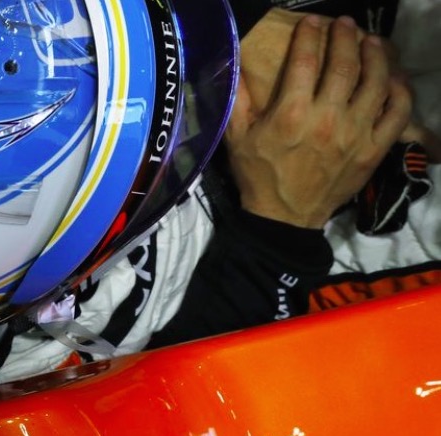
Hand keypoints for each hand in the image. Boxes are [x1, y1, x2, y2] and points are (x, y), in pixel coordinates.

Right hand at [240, 8, 438, 158]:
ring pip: (376, 82)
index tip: (312, 22)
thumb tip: (232, 64)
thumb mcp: (235, 139)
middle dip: (346, 37)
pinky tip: (391, 78)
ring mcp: (356, 134)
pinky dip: (398, 89)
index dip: (310, 35)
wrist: (284, 218)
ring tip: (371, 42)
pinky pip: (397, 112)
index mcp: (291, 114)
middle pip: (346, 65)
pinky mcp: (374, 149)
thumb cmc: (258, 175)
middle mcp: (327, 119)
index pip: (306, 60)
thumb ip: (236, 101)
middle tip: (344, 24)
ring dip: (376, 56)